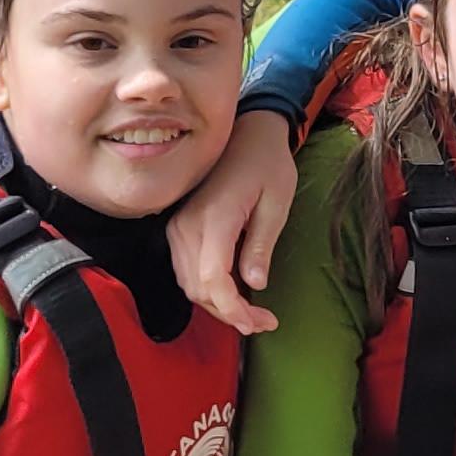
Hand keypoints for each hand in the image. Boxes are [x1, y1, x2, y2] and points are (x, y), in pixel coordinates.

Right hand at [167, 110, 298, 334]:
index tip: (261, 323)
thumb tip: (254, 285)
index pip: (211, 279)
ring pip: (188, 283)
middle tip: (265, 322)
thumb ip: (261, 245)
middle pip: (197, 288)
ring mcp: (178, 226)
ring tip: (253, 313)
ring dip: (218, 304)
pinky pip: (185, 269)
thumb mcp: (277, 203)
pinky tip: (234, 291)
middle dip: (229, 313)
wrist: (249, 132)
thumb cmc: (268, 164)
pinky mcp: (179, 227)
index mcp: (214, 217)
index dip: (233, 309)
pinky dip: (207, 287)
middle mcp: (187, 225)